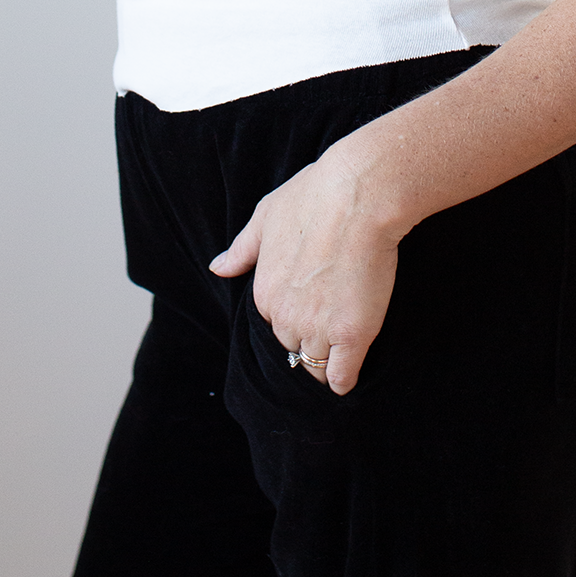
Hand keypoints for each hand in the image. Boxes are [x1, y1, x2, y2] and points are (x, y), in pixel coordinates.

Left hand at [208, 141, 401, 393]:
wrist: (357, 197)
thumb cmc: (313, 197)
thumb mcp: (266, 215)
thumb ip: (242, 248)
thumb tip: (218, 268)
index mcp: (264, 292)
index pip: (271, 324)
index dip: (291, 317)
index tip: (308, 309)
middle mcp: (284, 316)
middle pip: (291, 347)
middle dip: (305, 340)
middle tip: (327, 326)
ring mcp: (318, 328)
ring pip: (313, 366)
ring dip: (324, 362)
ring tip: (338, 355)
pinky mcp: (351, 335)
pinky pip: (341, 377)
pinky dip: (343, 379)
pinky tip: (347, 375)